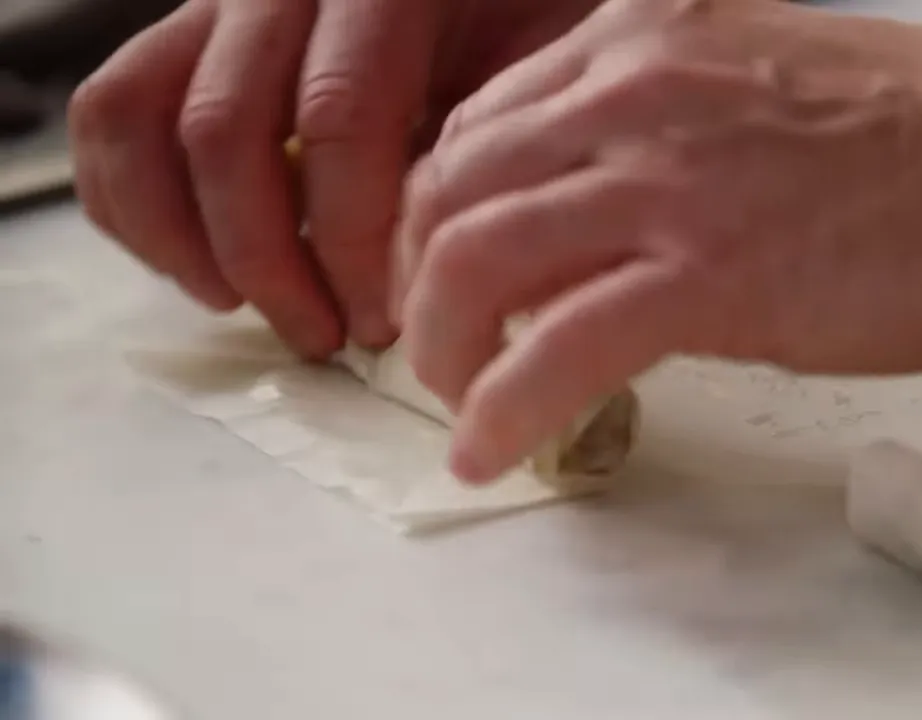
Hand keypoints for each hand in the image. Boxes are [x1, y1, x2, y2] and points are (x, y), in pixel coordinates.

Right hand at [69, 0, 600, 357]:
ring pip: (140, 119)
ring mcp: (221, 4)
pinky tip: (200, 269)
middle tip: (322, 337)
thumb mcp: (545, 61)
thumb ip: (493, 140)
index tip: (381, 323)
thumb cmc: (530, 17)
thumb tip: (452, 265)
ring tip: (246, 308)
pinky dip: (133, 203)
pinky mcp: (186, 36)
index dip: (351, 239)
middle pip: (225, 129)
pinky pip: (114, 111)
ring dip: (181, 240)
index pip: (339, 117)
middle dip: (267, 260)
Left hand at [395, 0, 921, 482]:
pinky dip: (499, 410)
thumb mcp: (742, 86)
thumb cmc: (910, 130)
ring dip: (440, 349)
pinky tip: (485, 451)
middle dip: (418, 283)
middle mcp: (626, 96)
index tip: (444, 273)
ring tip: (455, 402)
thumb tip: (594, 214)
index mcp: (634, 44)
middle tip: (439, 344)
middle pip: (445, 190)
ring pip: (472, 262)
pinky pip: (556, 350)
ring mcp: (662, 184)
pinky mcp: (707, 275)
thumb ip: (651, 129)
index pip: (475, 128)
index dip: (435, 214)